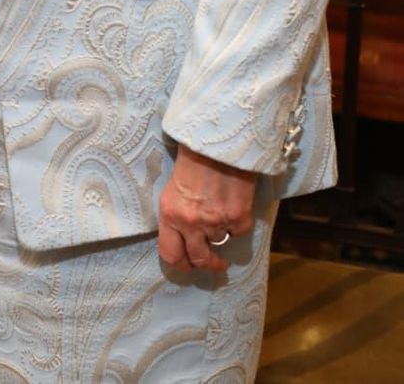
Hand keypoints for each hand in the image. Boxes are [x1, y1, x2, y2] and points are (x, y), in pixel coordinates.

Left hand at [158, 143, 256, 273]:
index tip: (189, 266)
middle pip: (199, 260)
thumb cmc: (192, 159)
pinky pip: (239, 232)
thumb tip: (186, 238)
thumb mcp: (173, 188)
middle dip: (209, 265)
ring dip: (222, 232)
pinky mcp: (238, 218)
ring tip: (222, 213)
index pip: (170, 254)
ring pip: (220, 243)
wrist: (218, 142)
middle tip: (216, 264)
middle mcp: (190, 223)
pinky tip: (235, 204)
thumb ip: (177, 215)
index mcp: (169, 214)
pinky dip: (239, 222)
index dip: (181, 264)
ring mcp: (215, 222)